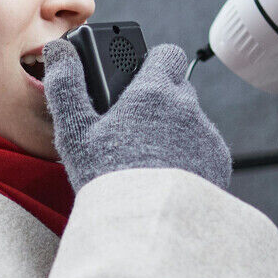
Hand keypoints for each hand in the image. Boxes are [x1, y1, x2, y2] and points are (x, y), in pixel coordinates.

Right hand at [43, 40, 230, 190]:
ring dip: (176, 128)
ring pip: (192, 119)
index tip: (139, 77)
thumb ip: (66, 85)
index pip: (167, 54)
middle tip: (135, 123)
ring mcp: (206, 135)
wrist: (147, 227)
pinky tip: (168, 175)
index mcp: (154, 92)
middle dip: (161, 98)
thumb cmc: (107, 178)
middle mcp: (187, 107)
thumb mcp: (76, 130)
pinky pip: (205, 148)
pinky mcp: (219, 162)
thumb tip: (57, 50)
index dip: (153, 62)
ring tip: (149, 156)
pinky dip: (191, 155)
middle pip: (179, 86)